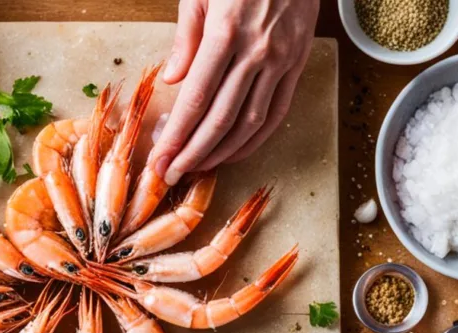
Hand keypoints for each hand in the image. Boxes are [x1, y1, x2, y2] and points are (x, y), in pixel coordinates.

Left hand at [151, 0, 318, 184]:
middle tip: (171, 175)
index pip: (196, 99)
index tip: (159, 158)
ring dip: (222, 153)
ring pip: (251, 122)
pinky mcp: (298, 64)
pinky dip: (256, 138)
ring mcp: (282, 61)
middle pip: (221, 119)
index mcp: (226, 32)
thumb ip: (186, 37)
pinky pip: (277, 111)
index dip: (177, 135)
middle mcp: (256, 52)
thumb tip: (173, 80)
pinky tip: (234, 151)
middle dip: (193, 153)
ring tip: (198, 168)